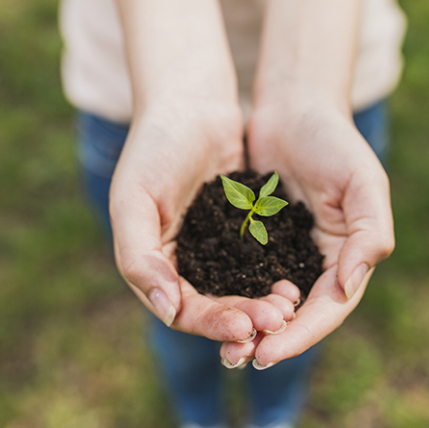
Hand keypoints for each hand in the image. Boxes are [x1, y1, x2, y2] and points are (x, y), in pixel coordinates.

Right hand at [110, 102, 291, 340]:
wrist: (190, 101)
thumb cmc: (154, 147)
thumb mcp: (134, 200)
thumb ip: (139, 258)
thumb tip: (167, 311)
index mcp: (152, 263)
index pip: (182, 310)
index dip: (213, 322)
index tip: (246, 326)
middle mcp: (182, 263)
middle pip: (215, 306)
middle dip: (245, 316)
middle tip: (278, 318)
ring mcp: (212, 248)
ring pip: (240, 289)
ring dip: (262, 301)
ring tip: (289, 305)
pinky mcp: (240, 232)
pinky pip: (257, 263)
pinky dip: (272, 275)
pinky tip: (294, 279)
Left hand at [220, 103, 394, 365]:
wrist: (294, 108)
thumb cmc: (334, 141)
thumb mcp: (363, 182)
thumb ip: (369, 235)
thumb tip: (348, 288)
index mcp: (348, 256)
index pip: (329, 308)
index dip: (301, 334)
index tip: (268, 352)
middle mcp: (317, 262)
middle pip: (297, 315)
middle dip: (270, 339)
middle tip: (236, 358)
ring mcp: (285, 253)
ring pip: (266, 301)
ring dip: (246, 325)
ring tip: (220, 345)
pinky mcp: (256, 240)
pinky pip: (242, 275)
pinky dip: (230, 294)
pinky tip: (208, 307)